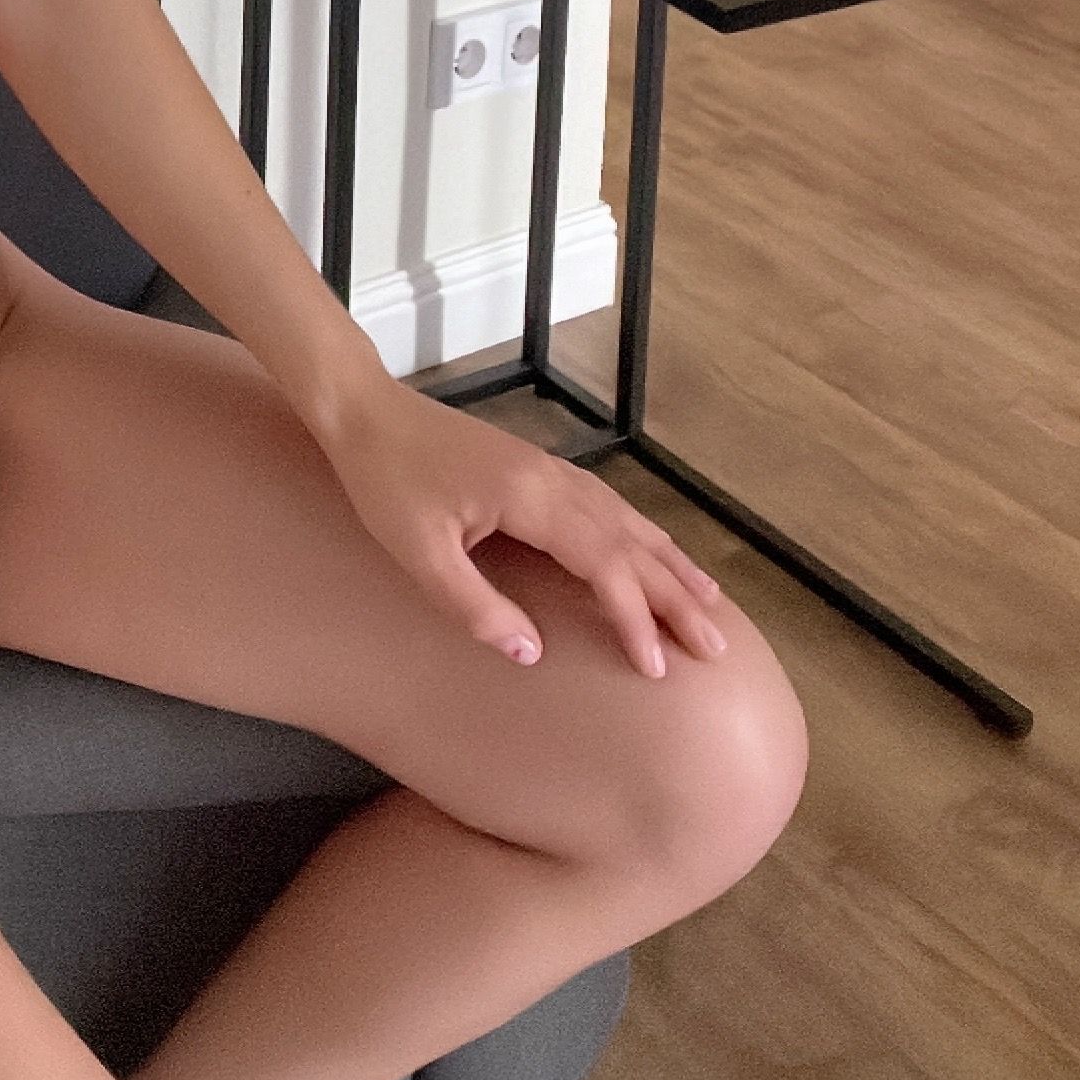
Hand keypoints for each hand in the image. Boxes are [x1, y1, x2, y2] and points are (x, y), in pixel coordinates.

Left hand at [319, 376, 728, 678]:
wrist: (364, 412)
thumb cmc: (385, 483)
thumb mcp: (418, 554)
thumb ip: (475, 606)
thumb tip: (533, 655)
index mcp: (530, 499)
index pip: (603, 565)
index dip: (632, 617)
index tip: (656, 667)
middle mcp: (552, 480)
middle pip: (630, 542)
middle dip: (675, 595)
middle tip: (715, 645)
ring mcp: (547, 469)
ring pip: (625, 520)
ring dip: (667, 562)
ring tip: (707, 601)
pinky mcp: (535, 468)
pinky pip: (606, 505)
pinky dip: (639, 533)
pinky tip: (648, 549)